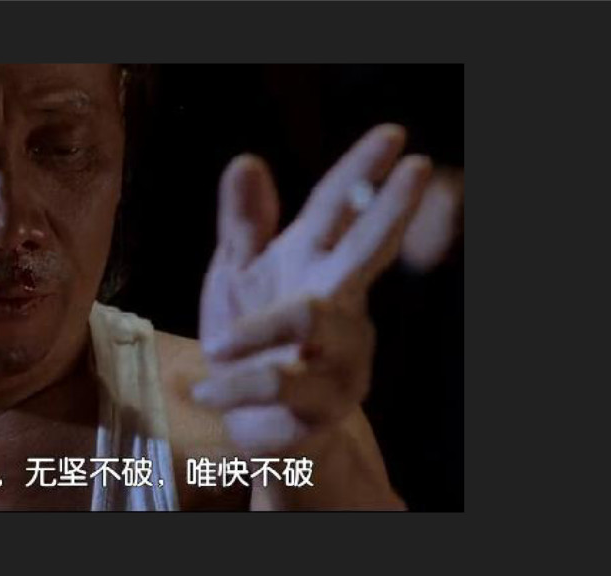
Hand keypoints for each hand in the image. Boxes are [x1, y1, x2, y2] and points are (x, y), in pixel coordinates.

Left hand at [194, 124, 432, 456]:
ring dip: (256, 329)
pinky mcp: (326, 401)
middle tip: (419, 169)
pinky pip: (279, 382)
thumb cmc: (248, 342)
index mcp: (312, 265)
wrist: (252, 423)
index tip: (392, 134)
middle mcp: (337, 302)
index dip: (360, 171)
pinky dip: (236, 385)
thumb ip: (243, 226)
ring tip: (216, 347)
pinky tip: (207, 391)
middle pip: (366, 251)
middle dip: (389, 210)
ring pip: (308, 318)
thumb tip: (246, 160)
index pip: (339, 210)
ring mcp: (341, 353)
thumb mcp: (236, 278)